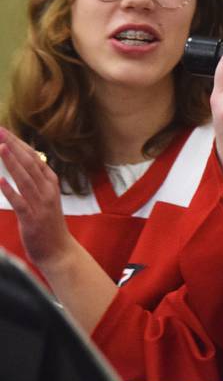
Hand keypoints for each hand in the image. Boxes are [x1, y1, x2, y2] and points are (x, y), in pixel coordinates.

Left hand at [0, 128, 75, 267]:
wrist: (59, 250)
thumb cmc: (48, 224)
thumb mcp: (45, 197)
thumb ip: (35, 180)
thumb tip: (22, 162)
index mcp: (50, 183)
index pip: (34, 157)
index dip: (18, 143)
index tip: (4, 130)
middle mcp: (47, 190)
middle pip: (29, 164)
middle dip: (13, 146)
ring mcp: (41, 204)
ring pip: (25, 179)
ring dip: (12, 162)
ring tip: (0, 147)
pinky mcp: (32, 219)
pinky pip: (20, 203)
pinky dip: (11, 191)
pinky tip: (1, 181)